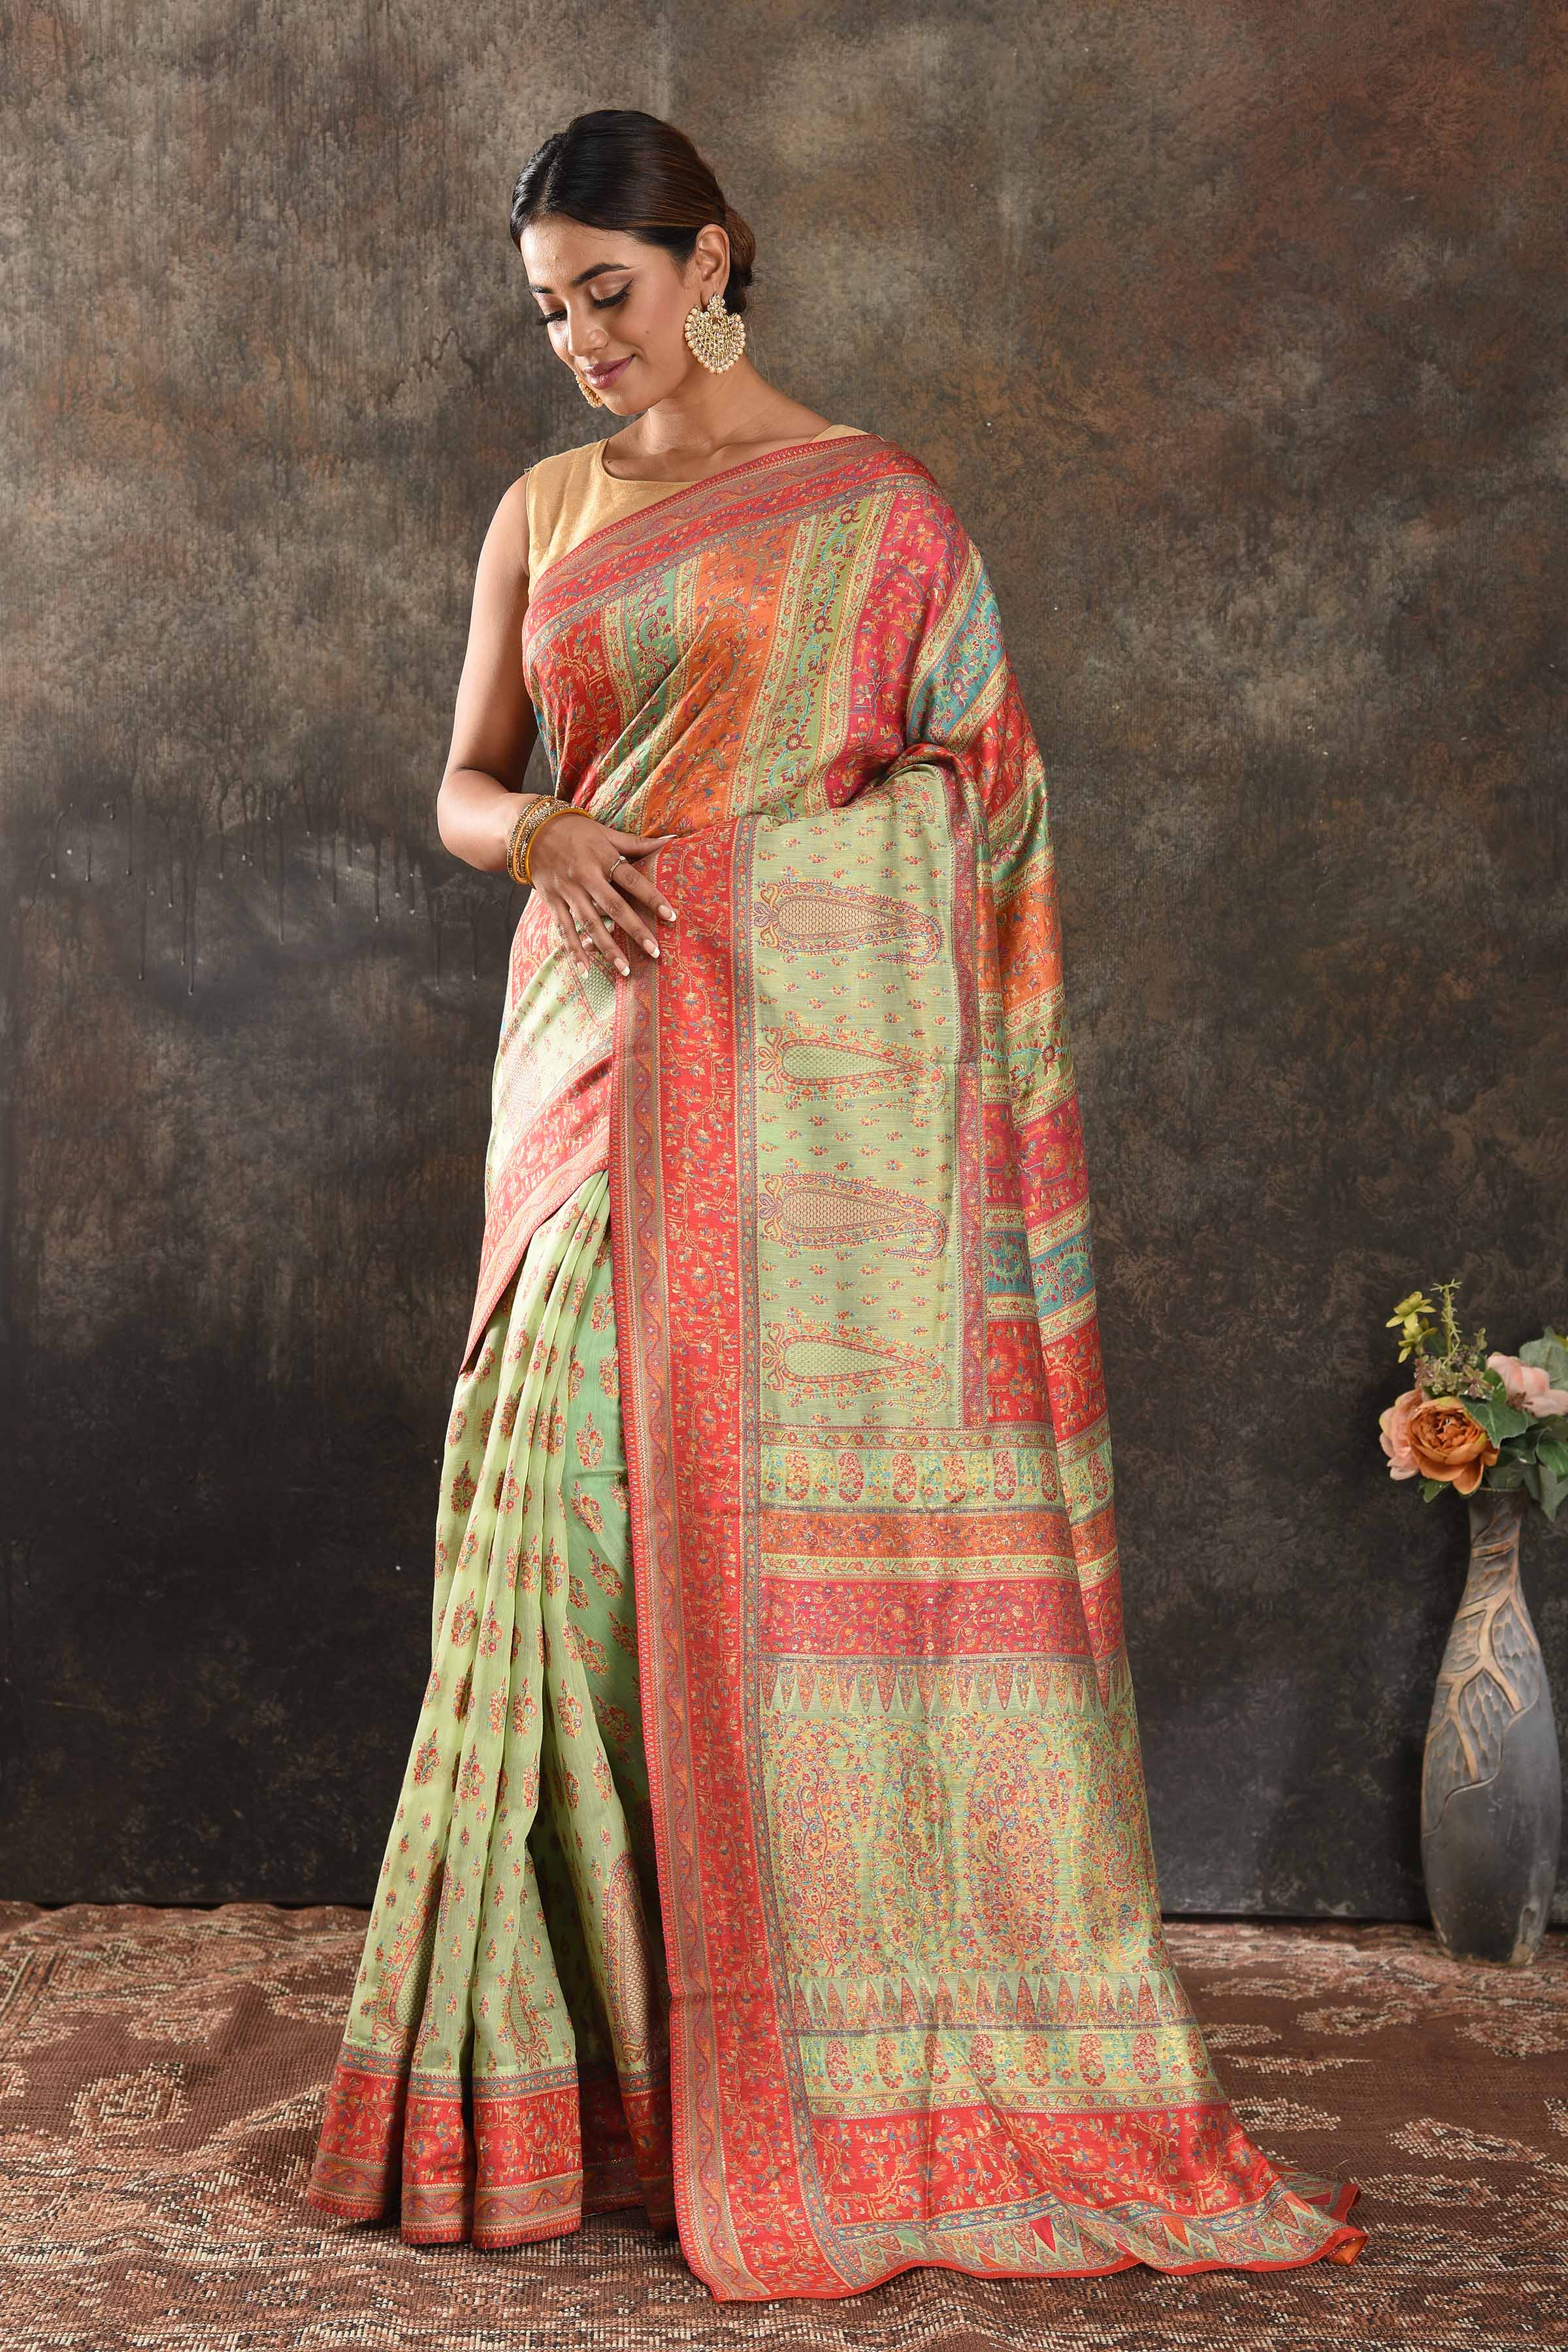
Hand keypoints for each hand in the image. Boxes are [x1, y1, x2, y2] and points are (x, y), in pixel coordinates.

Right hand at [526, 810, 678, 977]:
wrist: (528, 829)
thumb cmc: (574, 829)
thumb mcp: (605, 832)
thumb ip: (637, 843)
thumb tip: (672, 841)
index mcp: (602, 857)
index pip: (632, 880)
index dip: (652, 897)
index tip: (671, 916)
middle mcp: (586, 876)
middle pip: (614, 907)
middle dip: (635, 930)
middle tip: (655, 952)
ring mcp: (567, 890)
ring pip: (590, 923)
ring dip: (608, 948)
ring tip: (626, 969)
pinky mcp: (551, 901)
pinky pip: (564, 929)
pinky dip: (574, 950)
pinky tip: (586, 970)